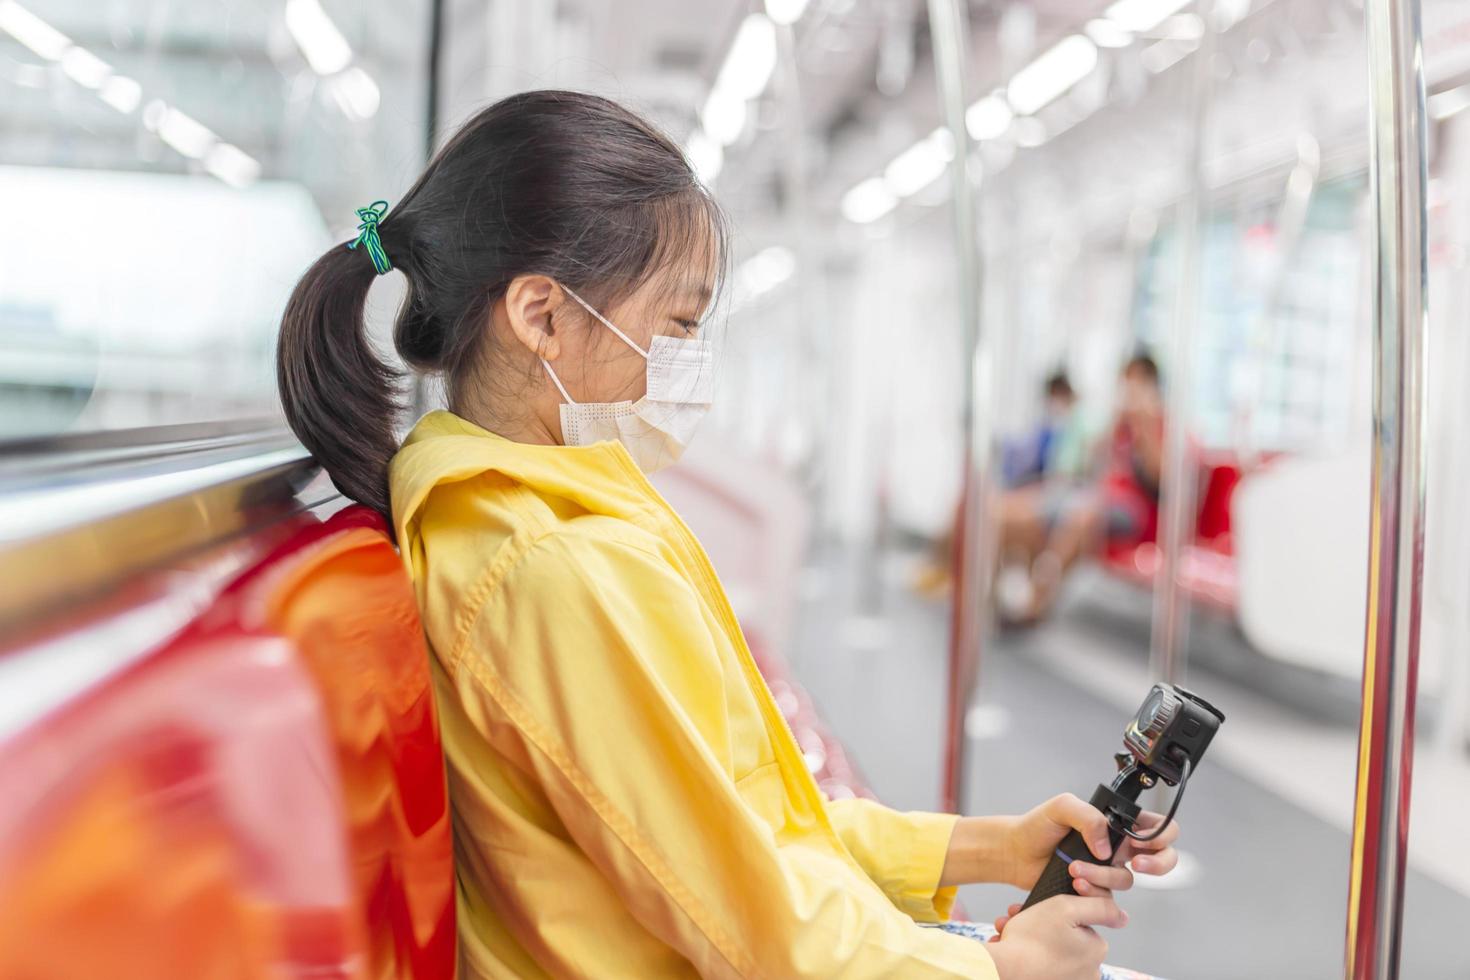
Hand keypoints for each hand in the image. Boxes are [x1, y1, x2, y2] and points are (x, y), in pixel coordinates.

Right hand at [984, 895, 1126, 979]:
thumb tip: (1123, 916)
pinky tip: (1008, 946)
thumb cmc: (1032, 939)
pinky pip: (1039, 966)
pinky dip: (1024, 955)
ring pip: (1048, 951)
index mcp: (1095, 951)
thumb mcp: (1066, 907)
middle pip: (1063, 937)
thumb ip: (1099, 907)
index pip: (1081, 923)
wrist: (1002, 971)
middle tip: (1017, 917)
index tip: (1039, 907)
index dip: (1057, 911)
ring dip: (1027, 938)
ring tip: (1008, 932)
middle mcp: (1088, 973)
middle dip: (1039, 925)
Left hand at [1004, 794, 1181, 893]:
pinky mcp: (1094, 889)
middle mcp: (1116, 846)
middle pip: (1160, 858)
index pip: (1155, 826)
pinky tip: (1074, 883)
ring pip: (1126, 880)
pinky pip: (1107, 897)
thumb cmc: (1036, 826)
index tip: (1144, 841)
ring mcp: (1106, 869)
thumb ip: (1089, 817)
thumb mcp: (1062, 807)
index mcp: (1115, 823)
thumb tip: (1107, 847)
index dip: (1162, 835)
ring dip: (1104, 876)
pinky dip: (1093, 892)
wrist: (1014, 853)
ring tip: (1076, 869)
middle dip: (1157, 864)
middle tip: (1136, 863)